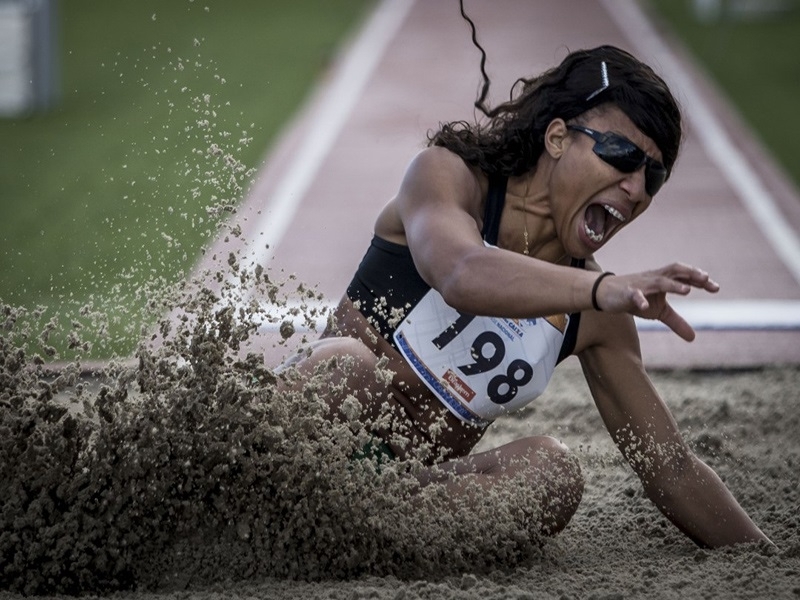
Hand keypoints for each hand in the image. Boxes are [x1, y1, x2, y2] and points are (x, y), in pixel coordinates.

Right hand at [594, 263, 718, 340]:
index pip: (685, 276)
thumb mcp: (658, 311)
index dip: (700, 281)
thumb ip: (676, 322)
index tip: (716, 288)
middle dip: (690, 274)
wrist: (606, 293)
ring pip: (659, 281)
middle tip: (706, 280)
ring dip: (673, 285)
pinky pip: (634, 294)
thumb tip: (693, 338)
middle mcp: (655, 278)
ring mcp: (641, 284)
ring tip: (687, 290)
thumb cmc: (635, 299)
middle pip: (675, 271)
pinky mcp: (627, 292)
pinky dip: (640, 299)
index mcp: (664, 280)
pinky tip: (645, 306)